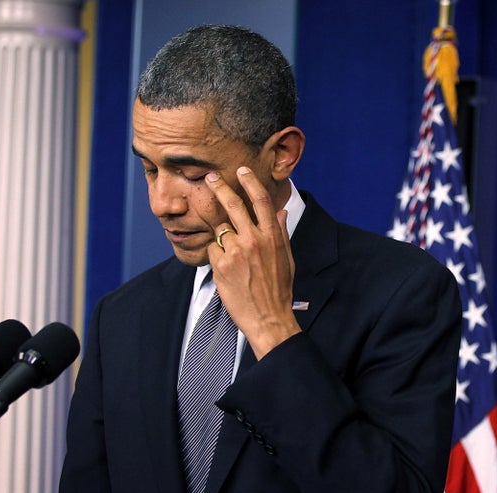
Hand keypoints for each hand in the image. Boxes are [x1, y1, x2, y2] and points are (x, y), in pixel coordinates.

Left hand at [205, 167, 301, 358]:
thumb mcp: (286, 258)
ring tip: (230, 251)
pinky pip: (213, 249)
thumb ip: (280, 232)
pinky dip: (217, 254)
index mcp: (272, 236)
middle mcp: (254, 239)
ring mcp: (236, 251)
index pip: (261, 199)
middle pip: (233, 204)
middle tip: (210, 178)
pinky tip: (227, 269)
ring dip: (221, 234)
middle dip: (219, 187)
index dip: (250, 181)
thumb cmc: (279, 289)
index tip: (242, 170)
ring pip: (220, 229)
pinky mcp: (221, 265)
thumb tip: (281, 211)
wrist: (268, 318)